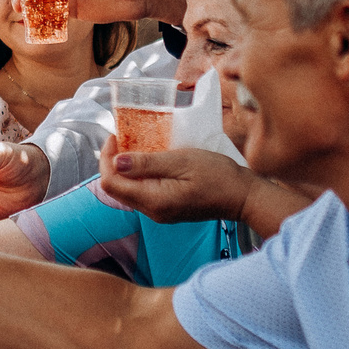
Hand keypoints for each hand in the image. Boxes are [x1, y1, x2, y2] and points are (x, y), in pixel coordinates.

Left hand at [100, 147, 256, 223]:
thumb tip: (116, 162)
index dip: (106, 159)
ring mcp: (159, 212)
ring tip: (135, 145)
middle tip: (122, 138)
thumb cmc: (217, 176)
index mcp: (153, 200)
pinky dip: (139, 175)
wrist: (242, 196)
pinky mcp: (167, 209)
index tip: (114, 136)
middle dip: (112, 162)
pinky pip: (143, 192)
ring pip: (128, 190)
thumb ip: (147, 163)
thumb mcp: (181, 161)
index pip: (110, 183)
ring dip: (126, 168)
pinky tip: (149, 160)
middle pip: (116, 188)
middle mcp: (152, 211)